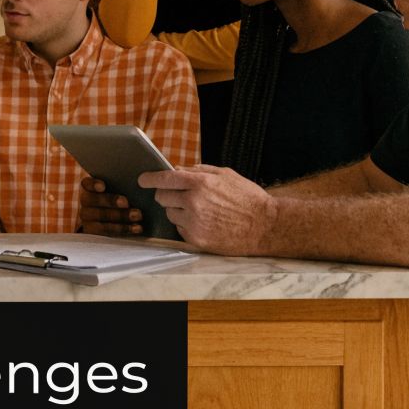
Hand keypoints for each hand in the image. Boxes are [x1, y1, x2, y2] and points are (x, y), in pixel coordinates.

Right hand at [77, 177, 143, 235]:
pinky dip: (124, 230)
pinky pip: (108, 233)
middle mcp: (84, 204)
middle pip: (92, 202)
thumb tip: (142, 178)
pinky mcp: (96, 234)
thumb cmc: (117, 195)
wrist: (109, 216)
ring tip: (137, 216)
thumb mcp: (115, 187)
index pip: (86, 184)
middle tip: (126, 202)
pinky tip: (137, 228)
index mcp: (87, 189)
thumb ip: (121, 182)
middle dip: (110, 202)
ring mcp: (87, 221)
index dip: (93, 185)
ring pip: (100, 220)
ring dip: (121, 218)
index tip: (103, 186)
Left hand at [138, 165, 276, 254]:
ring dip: (178, 210)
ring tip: (200, 211)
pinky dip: (187, 225)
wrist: (266, 226)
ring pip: (170, 213)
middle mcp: (193, 202)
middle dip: (167, 195)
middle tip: (180, 196)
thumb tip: (178, 169)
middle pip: (162, 197)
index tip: (143, 180)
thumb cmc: (248, 198)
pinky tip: (204, 223)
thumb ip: (199, 170)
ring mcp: (194, 222)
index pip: (164, 179)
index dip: (150, 179)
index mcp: (200, 183)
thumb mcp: (226, 175)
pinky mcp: (196, 239)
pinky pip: (180, 229)